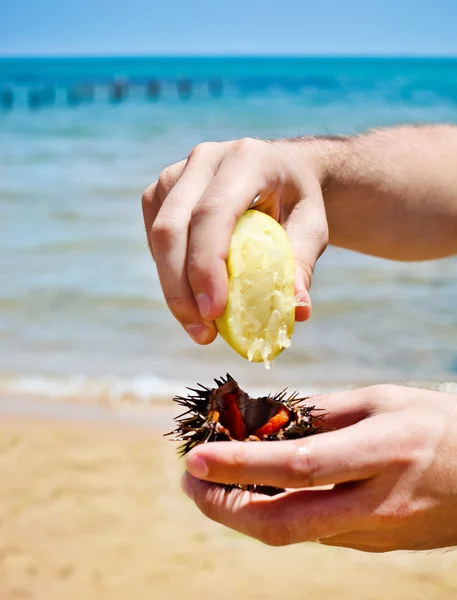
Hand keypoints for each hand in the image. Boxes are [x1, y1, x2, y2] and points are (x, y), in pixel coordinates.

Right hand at [142, 138, 327, 343]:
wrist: (281, 172)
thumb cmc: (298, 201)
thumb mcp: (313, 228)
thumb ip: (302, 264)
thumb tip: (297, 311)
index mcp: (246, 158)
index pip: (213, 212)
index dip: (206, 264)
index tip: (213, 312)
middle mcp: (205, 158)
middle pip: (172, 226)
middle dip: (180, 287)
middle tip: (203, 332)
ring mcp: (177, 173)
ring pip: (157, 235)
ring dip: (172, 287)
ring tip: (199, 326)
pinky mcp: (162, 191)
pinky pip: (153, 238)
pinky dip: (169, 274)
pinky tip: (191, 297)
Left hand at [181, 385, 456, 551]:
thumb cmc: (438, 424)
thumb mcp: (384, 400)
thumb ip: (324, 412)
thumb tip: (270, 419)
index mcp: (380, 454)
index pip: (297, 467)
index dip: (241, 465)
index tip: (195, 460)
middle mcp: (375, 504)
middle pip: (285, 524)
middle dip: (225, 509)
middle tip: (190, 483)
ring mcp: (375, 533)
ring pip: (295, 533)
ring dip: (245, 511)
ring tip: (216, 482)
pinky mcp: (376, 545)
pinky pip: (316, 531)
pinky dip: (279, 511)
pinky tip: (263, 490)